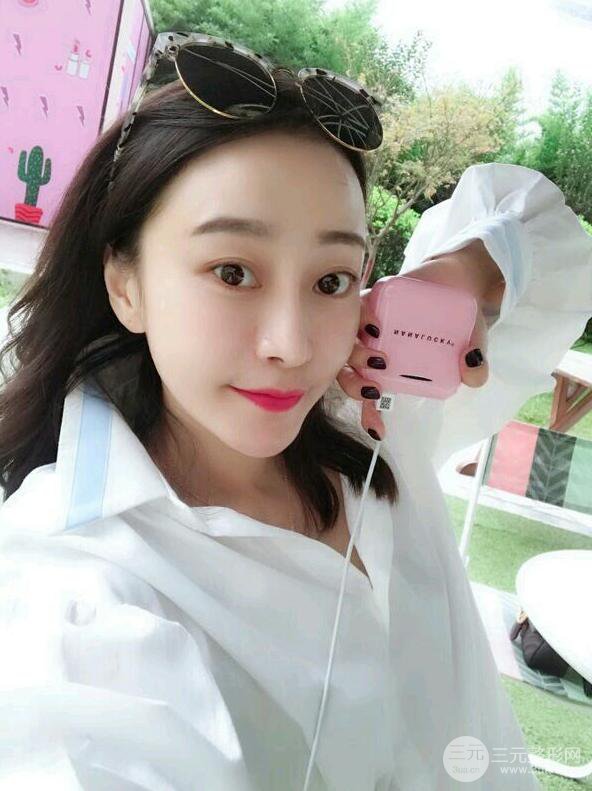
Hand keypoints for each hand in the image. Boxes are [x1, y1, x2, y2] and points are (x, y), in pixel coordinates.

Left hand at [335, 253, 496, 441]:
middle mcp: (374, 349)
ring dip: (356, 357)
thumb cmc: (459, 321)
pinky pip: (354, 311)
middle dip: (356, 386)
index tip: (379, 429)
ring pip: (347, 345)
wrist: (457, 280)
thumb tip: (475, 376)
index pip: (372, 396)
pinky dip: (359, 320)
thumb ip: (475, 363)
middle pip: (349, 373)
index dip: (370, 414)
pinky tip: (375, 326)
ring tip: (380, 359)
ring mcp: (368, 325)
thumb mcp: (471, 344)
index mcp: (391, 370)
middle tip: (375, 389)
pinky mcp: (370, 299)